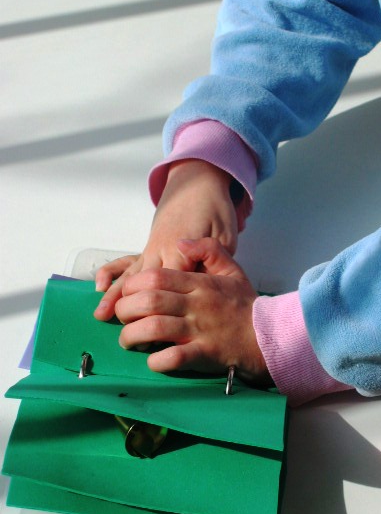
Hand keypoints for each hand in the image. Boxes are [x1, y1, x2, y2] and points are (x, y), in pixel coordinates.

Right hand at [94, 160, 239, 320]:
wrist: (198, 182)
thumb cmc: (214, 209)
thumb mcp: (224, 233)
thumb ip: (210, 258)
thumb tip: (197, 280)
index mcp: (182, 247)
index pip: (173, 281)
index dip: (168, 306)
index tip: (163, 328)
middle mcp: (161, 249)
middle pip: (145, 283)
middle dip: (134, 308)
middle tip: (124, 331)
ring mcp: (151, 247)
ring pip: (131, 274)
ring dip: (115, 295)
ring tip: (101, 314)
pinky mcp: (148, 245)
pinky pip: (127, 260)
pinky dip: (112, 272)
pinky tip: (100, 283)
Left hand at [114, 238, 270, 384]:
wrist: (271, 335)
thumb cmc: (245, 305)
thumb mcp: (232, 270)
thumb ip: (208, 250)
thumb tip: (181, 242)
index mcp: (199, 283)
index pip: (156, 277)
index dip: (132, 285)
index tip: (127, 295)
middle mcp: (196, 304)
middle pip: (149, 301)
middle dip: (125, 310)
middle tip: (121, 318)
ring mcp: (200, 330)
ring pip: (155, 328)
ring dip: (132, 335)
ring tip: (127, 341)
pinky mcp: (205, 354)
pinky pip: (174, 358)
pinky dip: (156, 360)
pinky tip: (152, 360)